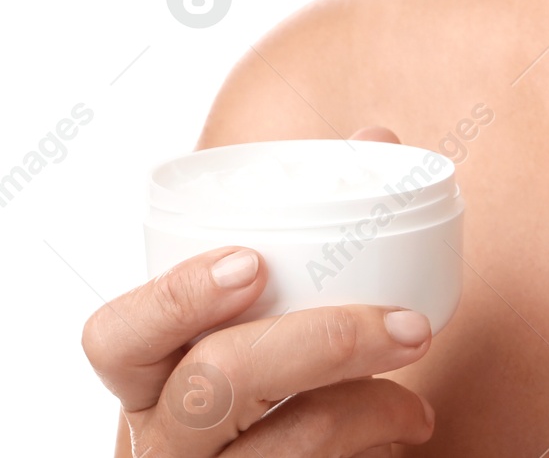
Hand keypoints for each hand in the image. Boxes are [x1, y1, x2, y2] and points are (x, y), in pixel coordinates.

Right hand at [85, 127, 435, 456]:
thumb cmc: (278, 394)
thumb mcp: (270, 328)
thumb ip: (311, 237)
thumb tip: (374, 138)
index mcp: (148, 380)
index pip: (114, 336)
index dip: (175, 297)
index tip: (252, 263)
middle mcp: (160, 442)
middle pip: (216, 382)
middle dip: (329, 342)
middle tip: (411, 328)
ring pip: (286, 446)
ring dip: (373, 406)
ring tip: (418, 396)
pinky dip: (379, 446)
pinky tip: (404, 430)